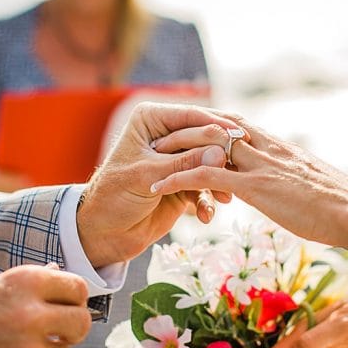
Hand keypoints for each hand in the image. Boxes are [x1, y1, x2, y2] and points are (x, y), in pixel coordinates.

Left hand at [77, 102, 245, 266]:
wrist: (105, 231)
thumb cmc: (115, 195)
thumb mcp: (149, 175)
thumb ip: (185, 163)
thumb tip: (220, 152)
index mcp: (152, 119)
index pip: (191, 116)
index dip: (217, 125)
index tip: (240, 135)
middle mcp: (166, 134)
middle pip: (206, 138)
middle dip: (222, 156)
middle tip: (242, 168)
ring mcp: (176, 159)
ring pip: (209, 163)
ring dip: (218, 182)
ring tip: (225, 198)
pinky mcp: (183, 183)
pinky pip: (204, 187)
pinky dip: (207, 201)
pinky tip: (205, 216)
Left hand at [149, 119, 347, 249]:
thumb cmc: (344, 207)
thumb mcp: (316, 188)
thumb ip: (299, 182)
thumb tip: (297, 190)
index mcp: (282, 147)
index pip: (240, 125)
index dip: (213, 126)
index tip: (191, 129)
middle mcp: (268, 148)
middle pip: (217, 128)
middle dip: (187, 129)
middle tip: (160, 136)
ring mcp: (260, 164)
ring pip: (207, 146)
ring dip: (176, 149)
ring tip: (149, 156)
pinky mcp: (255, 186)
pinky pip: (207, 176)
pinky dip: (180, 178)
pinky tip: (159, 185)